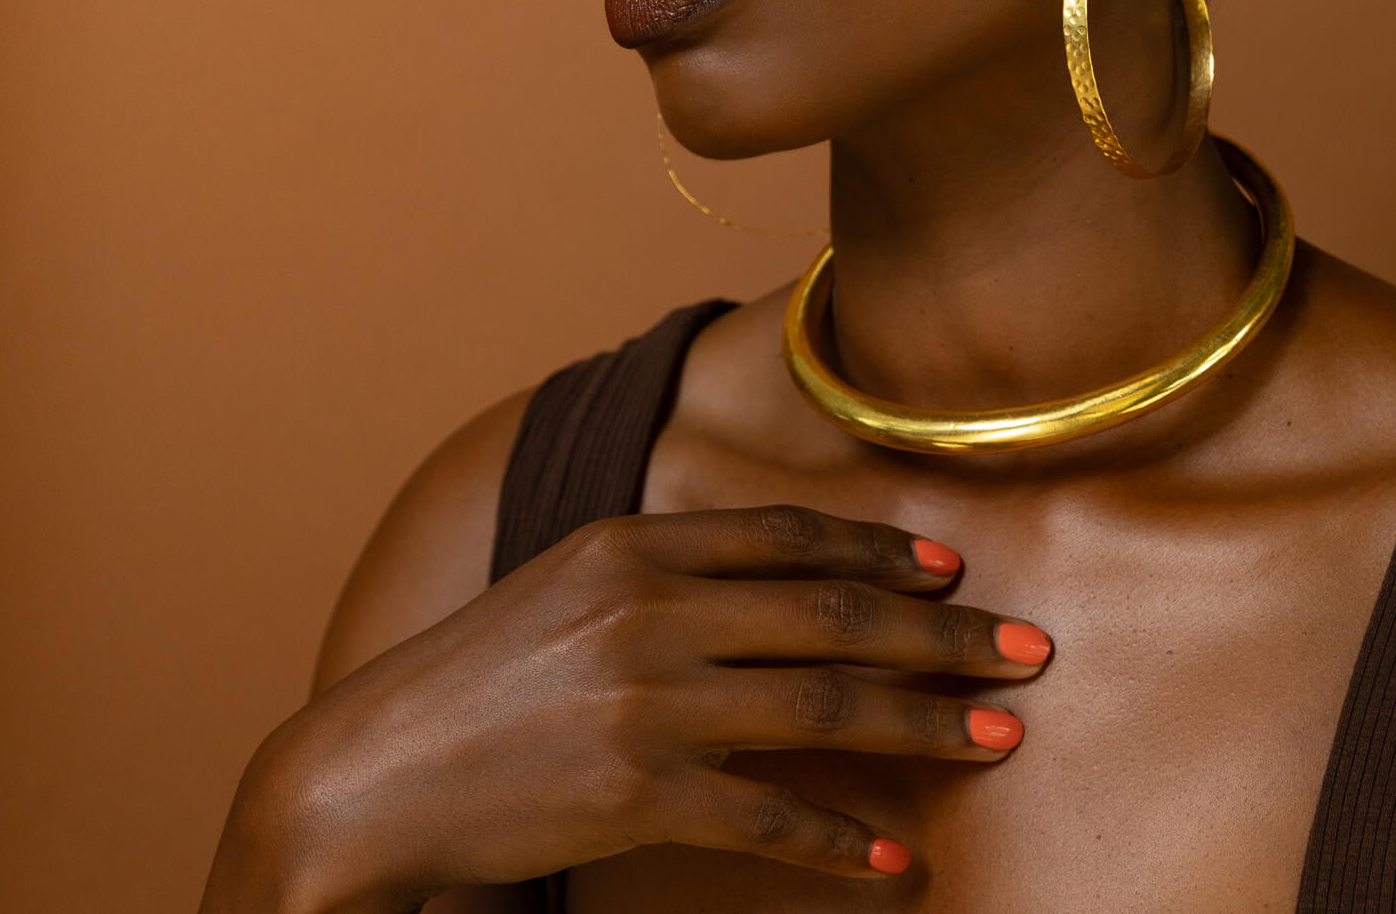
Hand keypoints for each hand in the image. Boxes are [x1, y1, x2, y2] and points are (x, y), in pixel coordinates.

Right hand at [202, 505, 1050, 912]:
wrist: (368, 773)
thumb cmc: (479, 678)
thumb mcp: (571, 586)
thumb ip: (671, 569)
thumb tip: (787, 578)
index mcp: (637, 544)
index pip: (792, 536)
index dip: (886, 549)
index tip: (954, 570)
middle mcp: (653, 607)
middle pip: (836, 614)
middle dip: (946, 636)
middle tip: (1027, 649)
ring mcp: (649, 698)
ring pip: (827, 705)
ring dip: (926, 726)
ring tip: (1000, 740)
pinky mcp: (637, 791)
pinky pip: (769, 815)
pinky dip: (841, 839)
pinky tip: (897, 859)